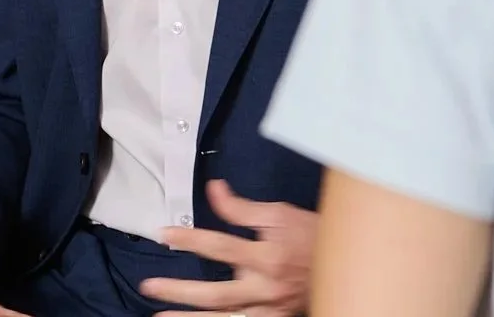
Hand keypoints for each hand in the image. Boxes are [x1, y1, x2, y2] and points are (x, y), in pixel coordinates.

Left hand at [139, 179, 316, 316]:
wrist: (345, 264)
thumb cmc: (311, 234)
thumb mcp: (280, 214)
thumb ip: (242, 208)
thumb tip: (214, 189)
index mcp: (268, 256)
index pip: (221, 247)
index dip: (190, 240)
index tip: (164, 233)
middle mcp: (266, 288)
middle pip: (216, 295)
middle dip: (180, 291)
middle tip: (148, 286)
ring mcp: (270, 310)